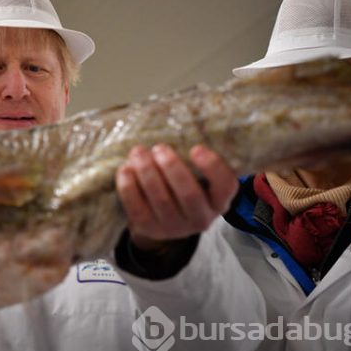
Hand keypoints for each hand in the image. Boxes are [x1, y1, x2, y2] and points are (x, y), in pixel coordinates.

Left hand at [116, 144, 238, 251]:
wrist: (160, 217)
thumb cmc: (180, 184)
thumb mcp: (196, 175)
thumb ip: (192, 157)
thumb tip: (176, 121)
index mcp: (218, 200)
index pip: (226, 186)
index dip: (212, 167)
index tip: (196, 148)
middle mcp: (200, 218)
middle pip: (189, 194)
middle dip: (172, 167)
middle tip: (159, 148)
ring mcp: (174, 227)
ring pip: (161, 200)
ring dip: (147, 172)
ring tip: (138, 152)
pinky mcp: (149, 228)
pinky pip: (137, 209)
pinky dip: (129, 187)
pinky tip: (125, 169)